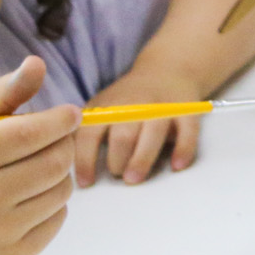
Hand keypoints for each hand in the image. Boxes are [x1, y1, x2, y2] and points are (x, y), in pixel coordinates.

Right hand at [0, 55, 75, 254]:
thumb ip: (4, 92)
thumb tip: (38, 64)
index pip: (30, 134)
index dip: (60, 119)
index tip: (70, 112)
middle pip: (54, 162)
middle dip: (62, 143)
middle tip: (55, 137)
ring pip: (62, 190)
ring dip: (58, 172)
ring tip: (33, 166)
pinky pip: (58, 218)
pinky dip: (52, 202)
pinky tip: (26, 196)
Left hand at [74, 63, 207, 185]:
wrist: (167, 70)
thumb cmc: (128, 99)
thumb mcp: (102, 106)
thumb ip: (86, 129)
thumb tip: (66, 162)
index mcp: (108, 106)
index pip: (91, 134)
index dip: (86, 160)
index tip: (86, 183)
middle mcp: (135, 104)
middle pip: (123, 135)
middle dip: (117, 160)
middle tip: (119, 176)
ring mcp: (162, 107)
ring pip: (152, 134)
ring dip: (142, 159)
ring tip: (135, 179)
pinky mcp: (187, 111)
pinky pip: (187, 132)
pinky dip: (183, 149)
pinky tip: (177, 166)